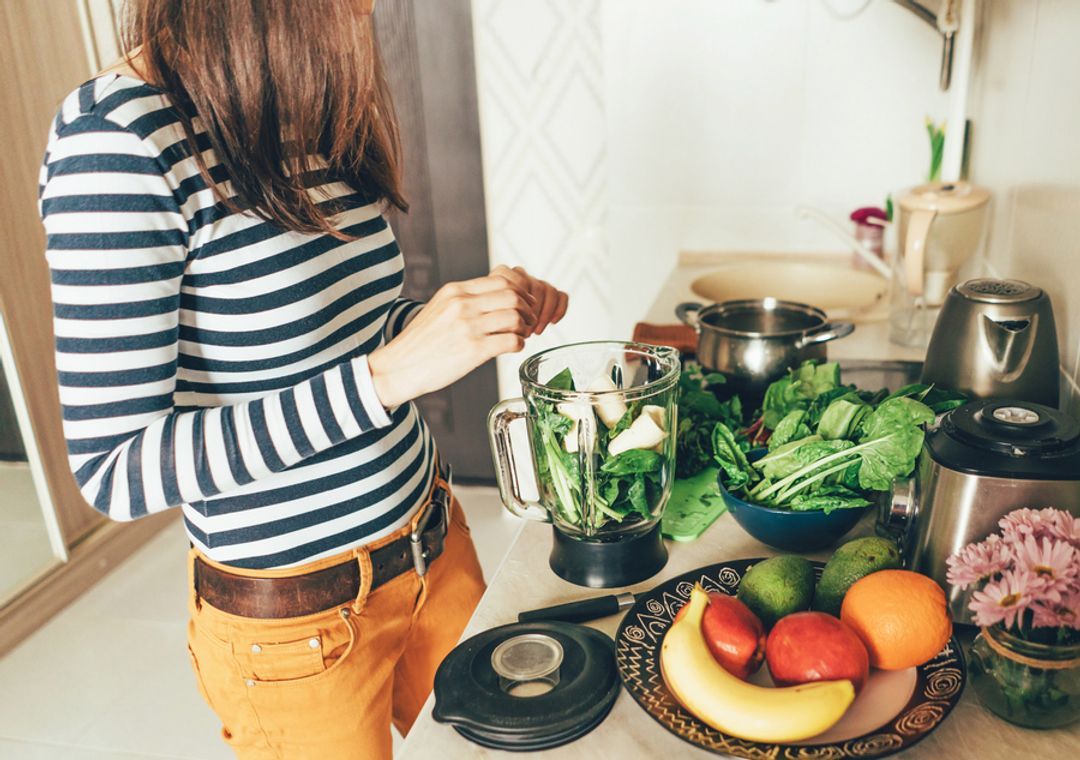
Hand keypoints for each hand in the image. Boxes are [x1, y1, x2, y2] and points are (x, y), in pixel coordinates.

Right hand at [368, 267, 568, 406]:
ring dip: (524, 327)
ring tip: (520, 335)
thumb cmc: (420, 343)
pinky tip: (513, 348)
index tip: (524, 302)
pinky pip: (511, 341)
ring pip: (515, 317)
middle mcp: (462, 304)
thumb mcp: (440, 309)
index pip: (502, 279)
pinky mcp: (473, 350)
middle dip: (527, 308)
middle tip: (528, 321)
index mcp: (455, 291)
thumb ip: (465, 300)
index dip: (521, 291)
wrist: (398, 367)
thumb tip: (497, 296)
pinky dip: (519, 344)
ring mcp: (468, 326)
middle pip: (513, 296)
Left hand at [489, 265, 568, 335]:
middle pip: (535, 286)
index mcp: (503, 276)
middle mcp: (521, 276)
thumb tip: (512, 320)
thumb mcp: (488, 317)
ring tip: (537, 330)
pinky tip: (553, 322)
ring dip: (545, 313)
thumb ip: (497, 312)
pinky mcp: (550, 294)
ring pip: (549, 290)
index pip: (519, 279)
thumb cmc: (488, 323)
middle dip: (533, 311)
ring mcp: (536, 284)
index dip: (521, 301)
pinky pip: (561, 295)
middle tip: (526, 330)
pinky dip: (560, 309)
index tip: (517, 319)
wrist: (492, 325)